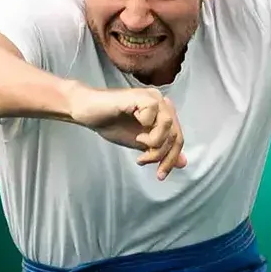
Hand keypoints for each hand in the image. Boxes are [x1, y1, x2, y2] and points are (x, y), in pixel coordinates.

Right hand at [68, 85, 187, 179]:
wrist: (87, 111)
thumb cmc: (110, 123)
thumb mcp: (139, 143)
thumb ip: (159, 150)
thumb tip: (183, 163)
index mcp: (162, 112)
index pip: (178, 137)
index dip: (172, 159)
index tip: (159, 175)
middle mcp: (161, 102)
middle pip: (176, 133)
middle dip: (163, 155)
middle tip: (144, 162)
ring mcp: (152, 98)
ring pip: (168, 126)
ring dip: (154, 143)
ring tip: (139, 145)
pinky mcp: (141, 96)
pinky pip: (153, 116)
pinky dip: (146, 129)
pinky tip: (134, 132)